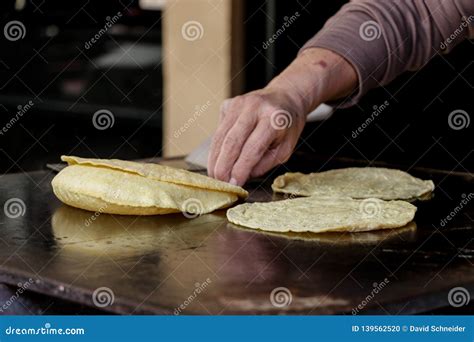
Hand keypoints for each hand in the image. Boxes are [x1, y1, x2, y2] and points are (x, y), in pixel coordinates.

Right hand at [207, 48, 357, 185]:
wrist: (285, 96)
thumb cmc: (287, 126)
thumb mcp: (285, 149)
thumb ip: (264, 164)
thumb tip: (240, 176)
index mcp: (274, 118)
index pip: (252, 148)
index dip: (240, 169)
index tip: (234, 185)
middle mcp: (254, 107)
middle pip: (231, 141)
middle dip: (223, 166)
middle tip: (220, 183)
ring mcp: (238, 103)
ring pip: (220, 136)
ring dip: (215, 159)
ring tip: (215, 175)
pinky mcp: (228, 104)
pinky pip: (218, 130)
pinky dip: (216, 148)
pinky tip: (218, 159)